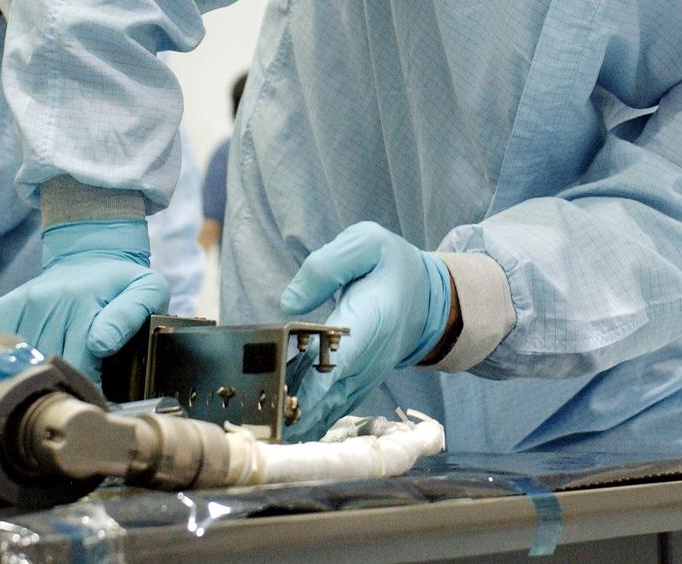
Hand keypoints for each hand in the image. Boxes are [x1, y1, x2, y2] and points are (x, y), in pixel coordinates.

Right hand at [0, 219, 169, 379]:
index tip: (95, 399)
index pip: (78, 364)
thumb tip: (100, 345)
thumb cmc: (122, 282)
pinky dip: (13, 363)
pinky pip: (1, 348)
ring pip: (22, 361)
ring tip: (57, 381)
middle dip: (64, 385)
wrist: (88, 252)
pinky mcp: (6, 305)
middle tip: (76, 394)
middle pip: (49, 366)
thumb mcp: (147, 290)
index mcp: (83, 301)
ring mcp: (24, 302)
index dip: (87, 388)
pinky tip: (33, 364)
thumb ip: (130, 316)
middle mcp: (49, 300)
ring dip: (38, 376)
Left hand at [279, 221, 450, 441]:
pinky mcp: (356, 385)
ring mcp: (363, 377)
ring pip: (326, 410)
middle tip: (255, 427)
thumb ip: (325, 267)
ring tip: (259, 439)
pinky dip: (305, 425)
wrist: (426, 298)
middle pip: (325, 395)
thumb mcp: (366, 243)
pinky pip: (330, 411)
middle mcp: (367, 358)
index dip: (307, 384)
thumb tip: (289, 302)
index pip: (336, 359)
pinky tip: (278, 436)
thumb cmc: (390, 266)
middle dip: (290, 412)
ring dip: (294, 426)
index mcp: (369, 319)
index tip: (279, 400)